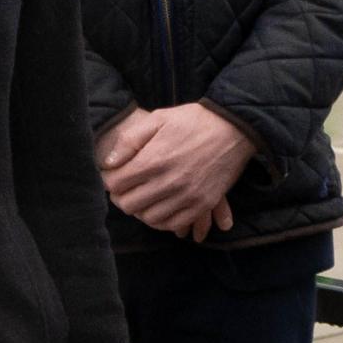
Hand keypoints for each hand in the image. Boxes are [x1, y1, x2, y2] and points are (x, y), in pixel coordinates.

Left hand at [100, 104, 254, 238]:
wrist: (234, 128)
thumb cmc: (193, 121)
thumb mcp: (158, 119)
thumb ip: (129, 141)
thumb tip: (108, 164)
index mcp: (154, 159)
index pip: (116, 184)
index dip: (109, 181)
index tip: (113, 175)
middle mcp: (169, 181)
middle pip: (129, 204)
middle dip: (121, 196)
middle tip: (125, 188)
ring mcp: (187, 195)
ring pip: (149, 218)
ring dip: (141, 209)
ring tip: (143, 197)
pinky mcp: (203, 204)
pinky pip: (174, 224)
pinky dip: (162, 220)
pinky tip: (160, 208)